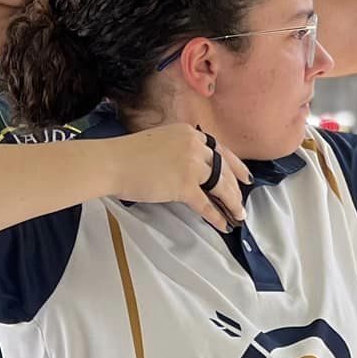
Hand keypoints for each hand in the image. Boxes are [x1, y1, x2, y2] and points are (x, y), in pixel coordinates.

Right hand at [105, 125, 253, 232]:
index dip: (235, 165)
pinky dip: (216, 216)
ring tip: (238, 214)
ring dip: (232, 202)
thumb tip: (192, 171)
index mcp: (188, 133)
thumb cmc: (127, 155)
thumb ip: (179, 151)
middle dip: (235, 188)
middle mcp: (194, 145)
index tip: (244, 177)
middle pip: (223, 168)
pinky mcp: (184, 185)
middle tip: (241, 202)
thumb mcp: (160, 142)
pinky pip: (206, 204)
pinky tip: (223, 224)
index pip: (220, 149)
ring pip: (220, 185)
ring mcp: (191, 165)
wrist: (111, 163)